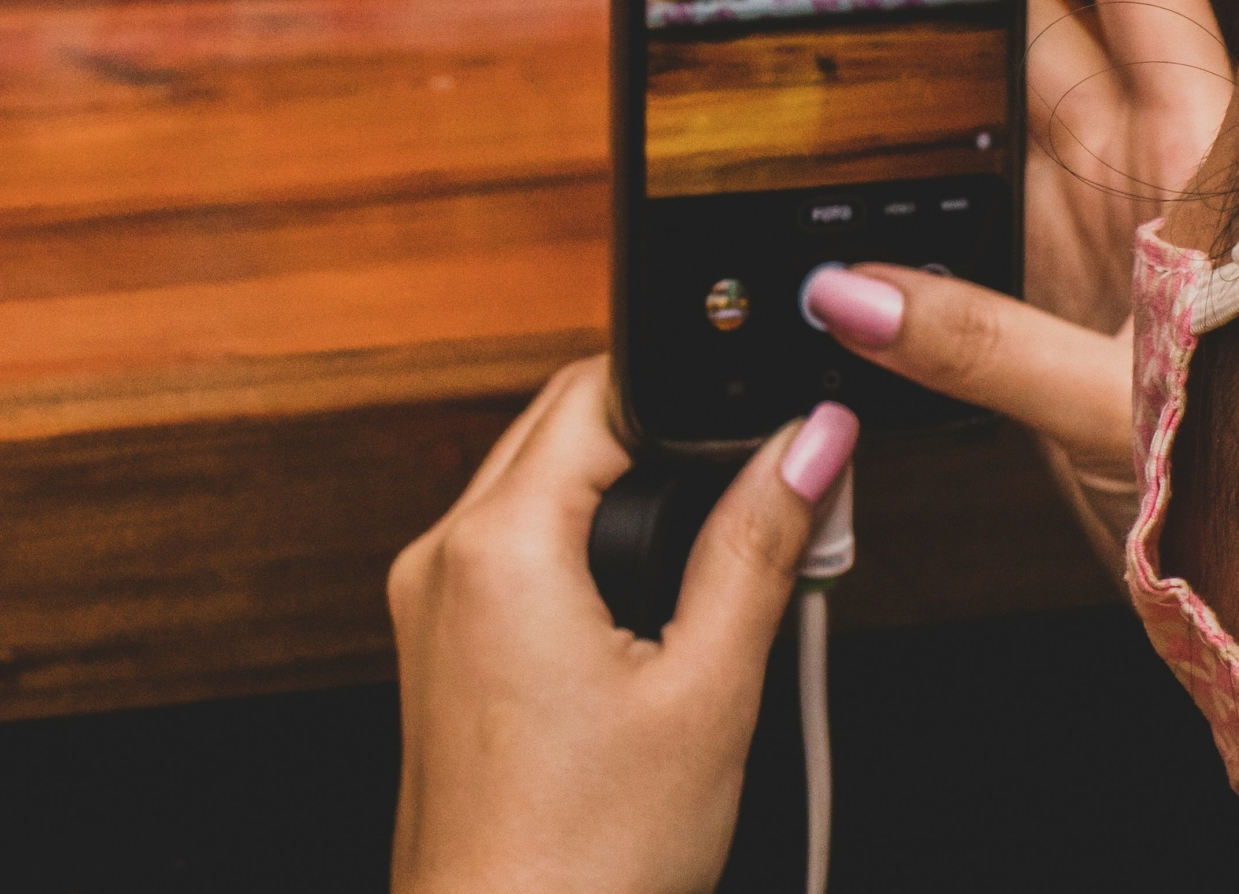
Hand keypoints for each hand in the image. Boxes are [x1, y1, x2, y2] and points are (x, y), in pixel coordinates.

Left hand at [388, 358, 856, 893]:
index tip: (769, 426)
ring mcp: (427, 604)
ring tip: (722, 570)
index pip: (595, 392)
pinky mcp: (436, 649)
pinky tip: (653, 619)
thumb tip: (811, 443)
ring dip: (626, 501)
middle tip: (766, 500)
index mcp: (498, 544)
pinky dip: (582, 556)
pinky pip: (512, 555)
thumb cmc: (587, 860)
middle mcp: (441, 556)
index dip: (691, 398)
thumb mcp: (709, 691)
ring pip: (536, 491)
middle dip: (666, 448)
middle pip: (561, 431)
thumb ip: (759, 547)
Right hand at [803, 0, 1232, 547]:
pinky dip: (878, 188)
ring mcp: (1080, 232)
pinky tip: (820, 158)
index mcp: (1197, 162)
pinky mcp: (1032, 296)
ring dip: (898, 68)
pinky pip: (938, 214)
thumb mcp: (1132, 410)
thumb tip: (850, 293)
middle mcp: (1137, 174)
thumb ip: (987, 349)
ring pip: (972, 108)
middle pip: (1025, 19)